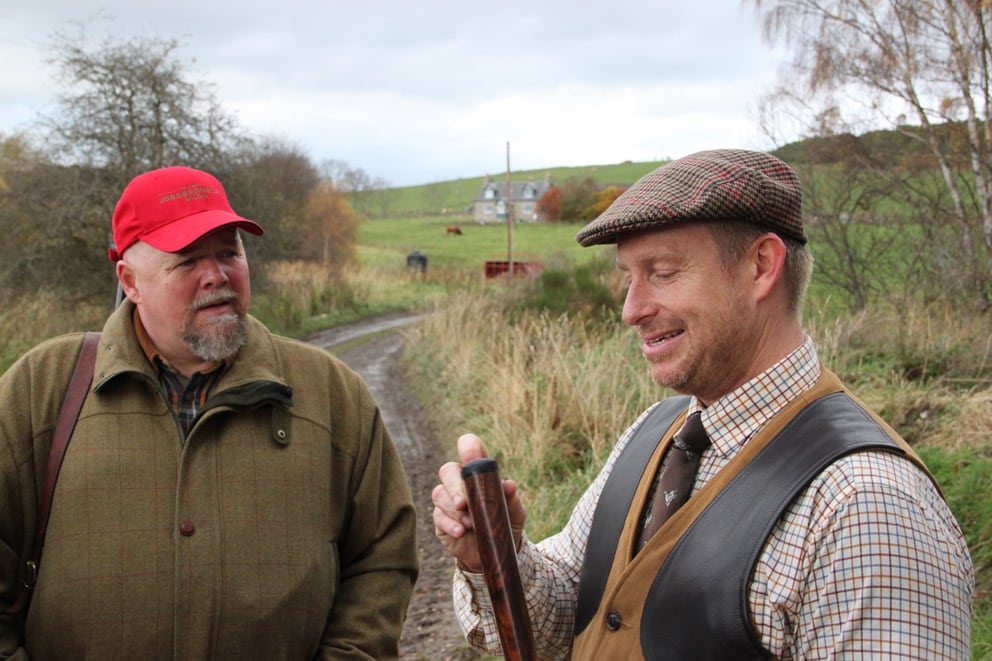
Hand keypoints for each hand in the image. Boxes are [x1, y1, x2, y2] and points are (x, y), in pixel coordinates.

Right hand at [432, 433, 525, 572]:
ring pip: (439, 493)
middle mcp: (460, 481)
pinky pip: (438, 516)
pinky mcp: (441, 519)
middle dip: (454, 486)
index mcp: (479, 472)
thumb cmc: (505, 524)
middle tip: (464, 504)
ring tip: (470, 524)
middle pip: (447, 470)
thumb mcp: (514, 511)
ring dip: (454, 510)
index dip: (468, 448)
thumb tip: (509, 485)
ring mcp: (448, 500)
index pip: (470, 448)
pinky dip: (450, 524)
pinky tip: (460, 532)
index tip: (470, 458)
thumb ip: (511, 498)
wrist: (496, 552)